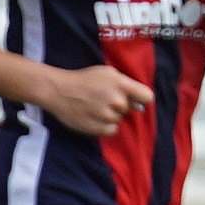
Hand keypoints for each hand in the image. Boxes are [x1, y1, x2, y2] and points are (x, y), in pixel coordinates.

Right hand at [15, 53, 139, 136]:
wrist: (57, 90)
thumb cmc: (83, 80)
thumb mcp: (107, 73)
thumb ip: (126, 86)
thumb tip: (140, 105)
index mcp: (120, 83)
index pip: (147, 96)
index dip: (141, 98)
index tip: (134, 99)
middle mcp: (115, 99)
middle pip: (130, 109)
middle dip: (120, 106)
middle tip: (103, 100)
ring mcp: (105, 114)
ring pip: (119, 120)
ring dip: (110, 116)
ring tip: (95, 107)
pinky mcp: (96, 127)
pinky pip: (111, 130)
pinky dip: (104, 126)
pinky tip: (93, 117)